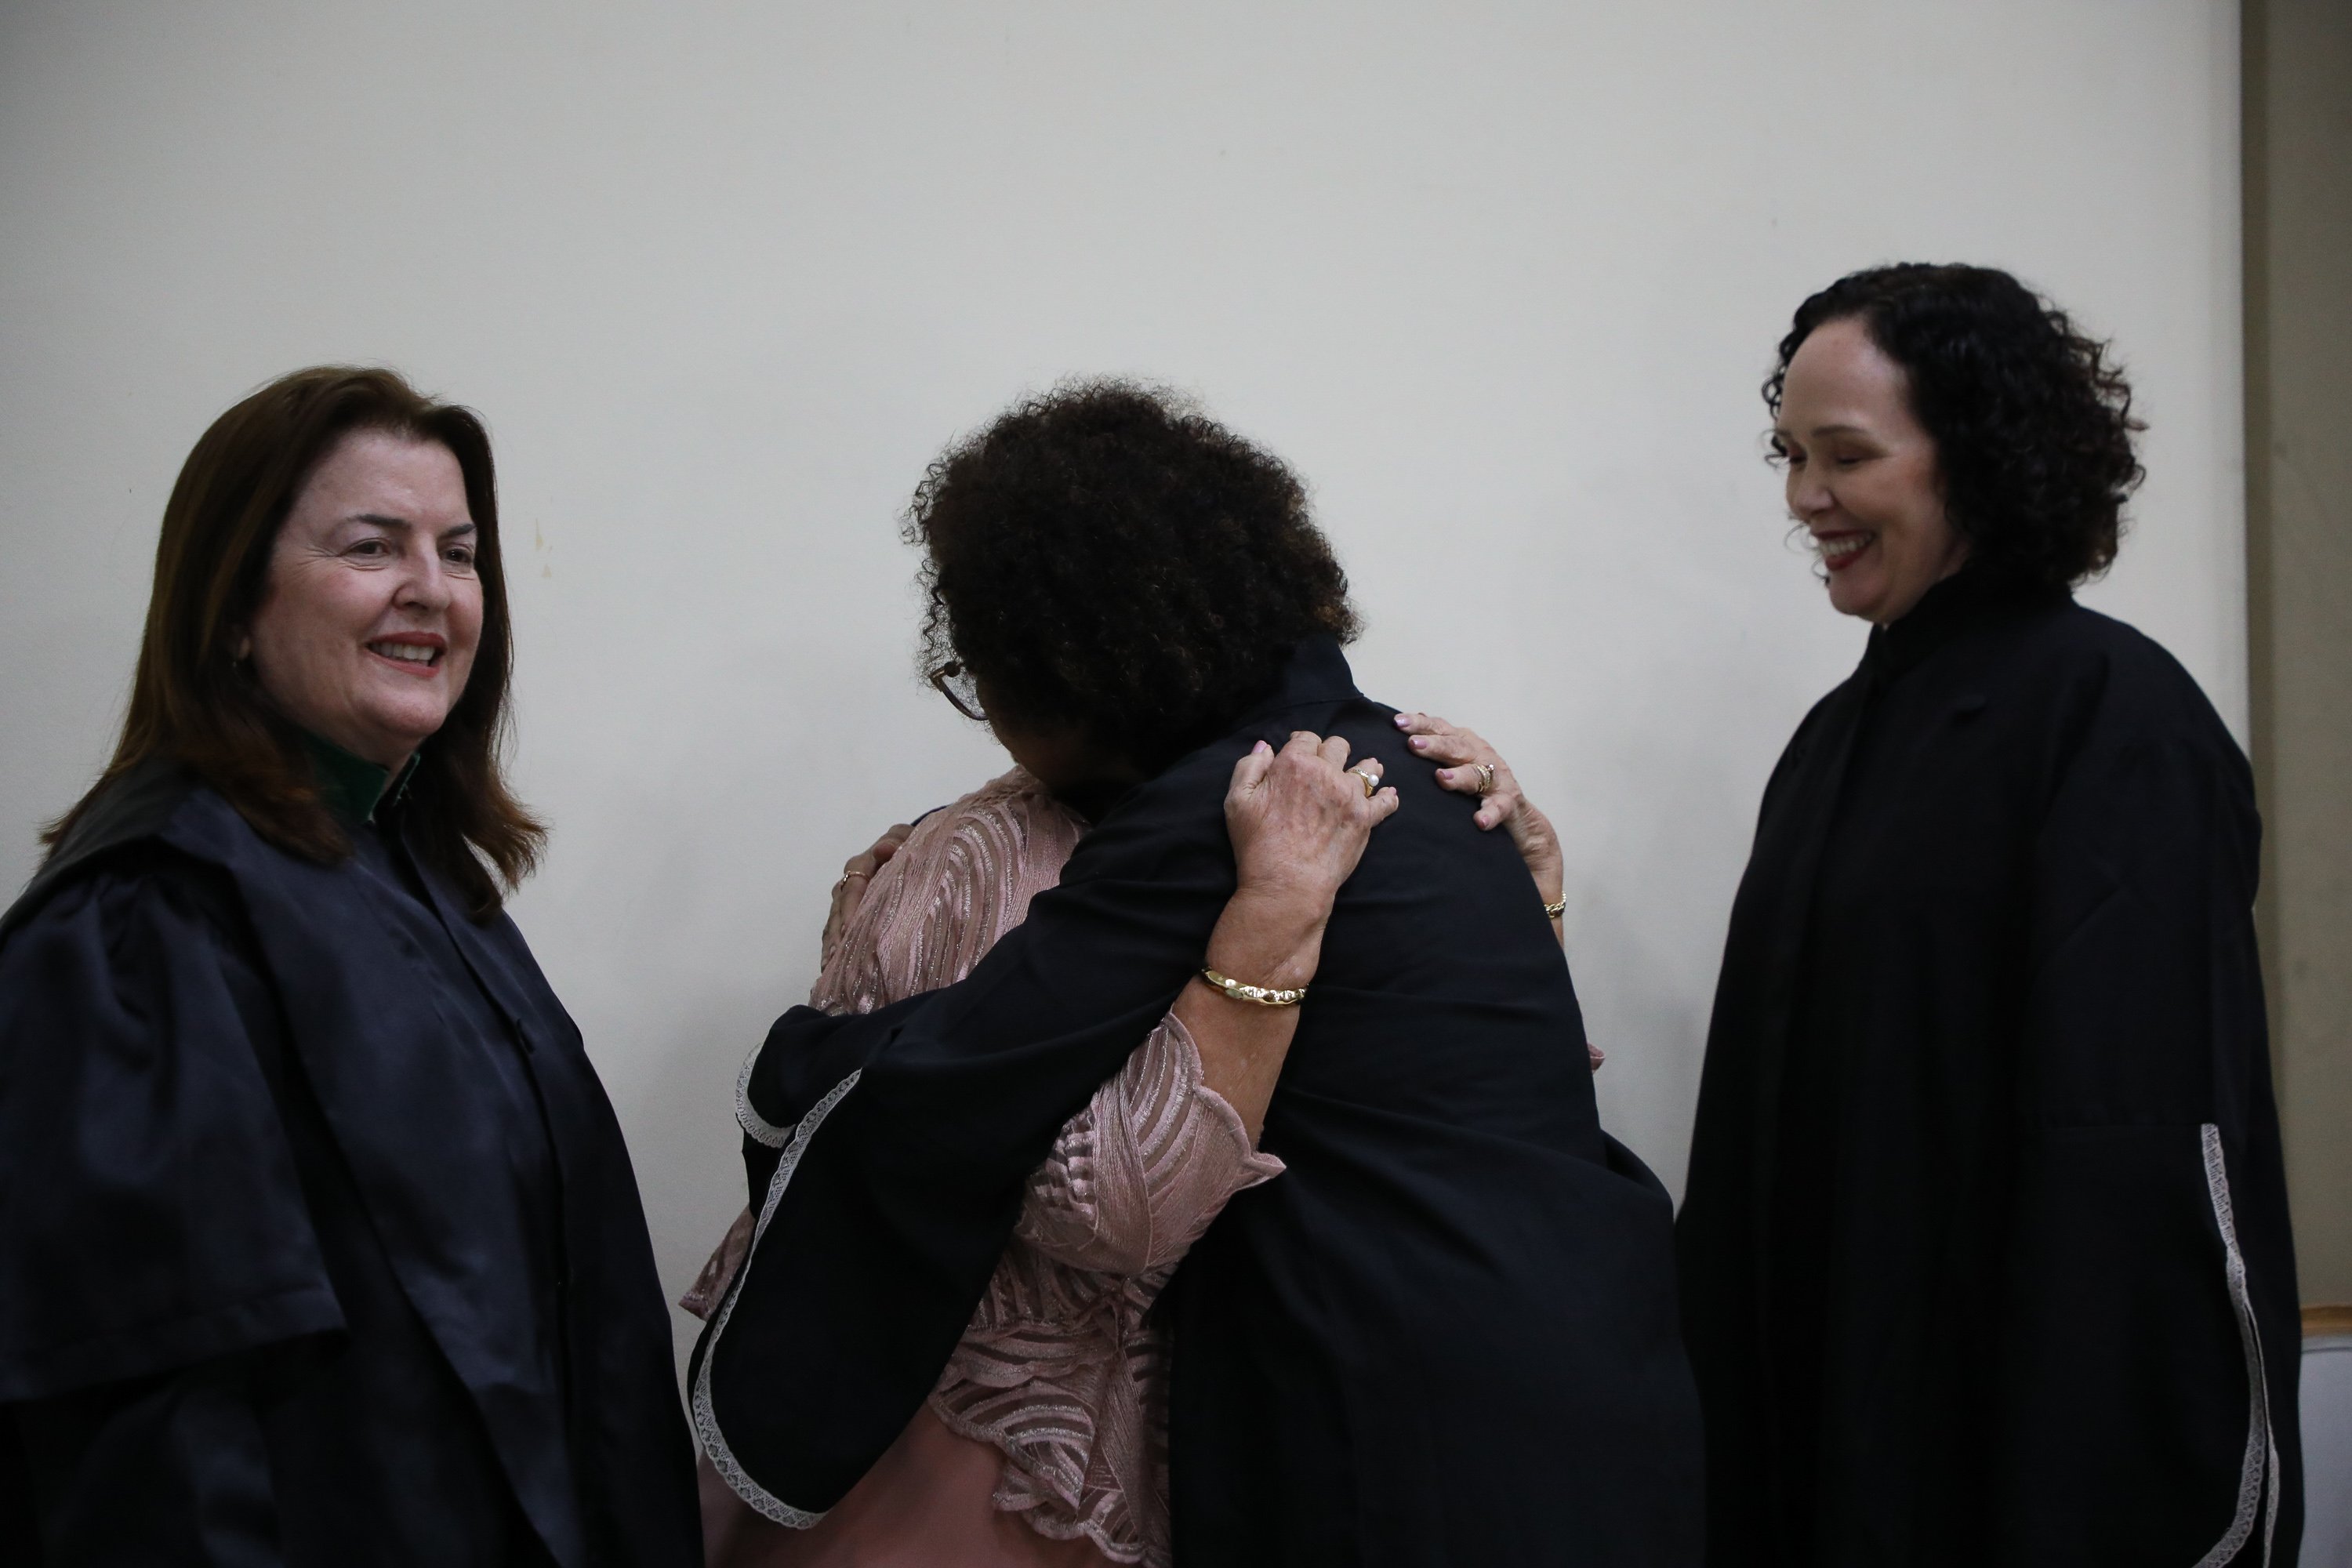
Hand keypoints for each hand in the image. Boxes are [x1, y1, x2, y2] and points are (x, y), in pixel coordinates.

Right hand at [819, 823, 913, 968]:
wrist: (915, 854)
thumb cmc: (913, 848)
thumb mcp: (909, 840)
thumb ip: (898, 841)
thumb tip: (883, 849)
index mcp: (866, 862)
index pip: (854, 882)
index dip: (850, 903)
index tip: (849, 926)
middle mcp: (852, 882)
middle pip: (840, 906)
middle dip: (838, 930)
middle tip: (838, 953)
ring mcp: (849, 899)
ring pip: (835, 920)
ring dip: (833, 942)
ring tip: (830, 965)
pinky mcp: (850, 915)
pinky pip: (836, 931)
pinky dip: (834, 948)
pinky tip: (829, 968)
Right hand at [1225, 731, 1400, 905]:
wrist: (1287, 884)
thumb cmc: (1258, 845)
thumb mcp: (1236, 801)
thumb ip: (1249, 766)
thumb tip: (1265, 747)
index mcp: (1294, 763)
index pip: (1306, 738)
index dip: (1303, 742)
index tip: (1302, 750)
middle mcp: (1326, 773)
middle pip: (1337, 746)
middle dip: (1332, 750)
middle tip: (1329, 762)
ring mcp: (1349, 795)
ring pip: (1365, 769)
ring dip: (1364, 767)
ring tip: (1367, 769)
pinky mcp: (1365, 819)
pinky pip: (1385, 801)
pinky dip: (1388, 796)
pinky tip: (1389, 794)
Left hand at [1393, 711, 1565, 912]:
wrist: (1518, 816)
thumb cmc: (1479, 785)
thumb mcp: (1457, 761)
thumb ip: (1435, 746)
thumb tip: (1403, 723)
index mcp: (1465, 744)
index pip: (1440, 728)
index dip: (1420, 724)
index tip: (1397, 723)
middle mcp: (1481, 755)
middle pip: (1456, 746)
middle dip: (1435, 744)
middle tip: (1413, 744)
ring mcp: (1497, 778)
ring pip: (1476, 774)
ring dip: (1459, 776)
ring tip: (1442, 779)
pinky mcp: (1508, 802)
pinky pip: (1499, 807)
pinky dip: (1490, 813)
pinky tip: (1480, 821)